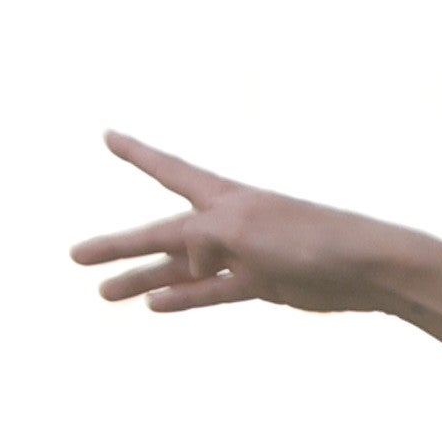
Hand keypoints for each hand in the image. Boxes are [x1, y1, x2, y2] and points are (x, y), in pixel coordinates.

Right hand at [71, 133, 413, 313]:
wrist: (365, 267)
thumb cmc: (308, 237)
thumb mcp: (243, 232)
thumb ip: (200, 241)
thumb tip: (178, 270)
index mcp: (222, 196)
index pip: (167, 168)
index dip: (136, 153)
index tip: (108, 135)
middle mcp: (226, 221)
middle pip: (161, 234)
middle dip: (119, 245)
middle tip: (76, 255)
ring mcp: (241, 253)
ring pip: (180, 268)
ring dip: (143, 279)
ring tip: (104, 293)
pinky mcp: (260, 282)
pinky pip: (211, 291)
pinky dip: (183, 298)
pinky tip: (154, 305)